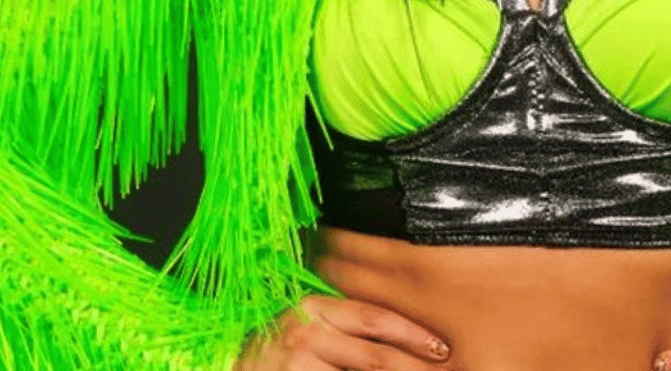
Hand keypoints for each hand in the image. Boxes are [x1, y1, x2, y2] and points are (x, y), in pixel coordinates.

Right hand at [235, 294, 450, 369]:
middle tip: (444, 367)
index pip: (374, 318)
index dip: (411, 332)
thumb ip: (341, 326)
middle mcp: (306, 330)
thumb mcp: (306, 328)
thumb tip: (392, 340)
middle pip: (374, 353)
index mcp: (314, 307)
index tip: (441, 346)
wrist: (226, 362)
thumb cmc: (274, 349)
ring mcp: (296, 360)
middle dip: (413, 364)